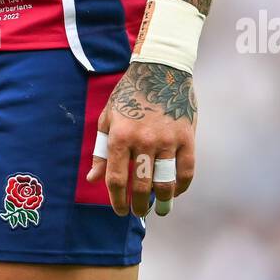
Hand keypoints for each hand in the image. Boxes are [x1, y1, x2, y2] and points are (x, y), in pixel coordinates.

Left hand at [86, 61, 195, 216]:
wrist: (161, 69)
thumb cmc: (129, 94)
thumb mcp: (108, 117)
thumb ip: (101, 150)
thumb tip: (93, 178)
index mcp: (121, 136)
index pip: (117, 180)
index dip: (117, 201)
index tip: (119, 210)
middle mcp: (144, 140)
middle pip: (142, 187)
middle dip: (139, 205)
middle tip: (138, 211)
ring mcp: (168, 140)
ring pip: (165, 183)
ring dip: (162, 202)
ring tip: (158, 209)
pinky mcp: (187, 137)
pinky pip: (186, 171)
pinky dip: (181, 186)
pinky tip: (175, 192)